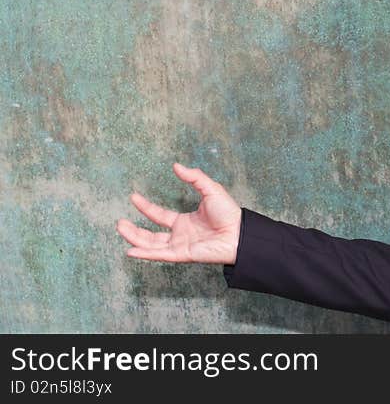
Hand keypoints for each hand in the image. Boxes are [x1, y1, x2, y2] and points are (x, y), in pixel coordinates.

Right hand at [116, 163, 241, 264]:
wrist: (239, 231)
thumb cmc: (228, 212)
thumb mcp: (210, 189)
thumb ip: (194, 177)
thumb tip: (176, 165)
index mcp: (185, 221)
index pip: (160, 215)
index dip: (146, 207)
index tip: (133, 197)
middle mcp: (180, 234)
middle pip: (151, 234)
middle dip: (134, 230)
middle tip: (119, 223)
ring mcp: (180, 245)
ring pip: (151, 245)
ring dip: (135, 239)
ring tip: (120, 229)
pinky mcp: (182, 255)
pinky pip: (160, 255)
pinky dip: (145, 254)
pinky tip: (130, 251)